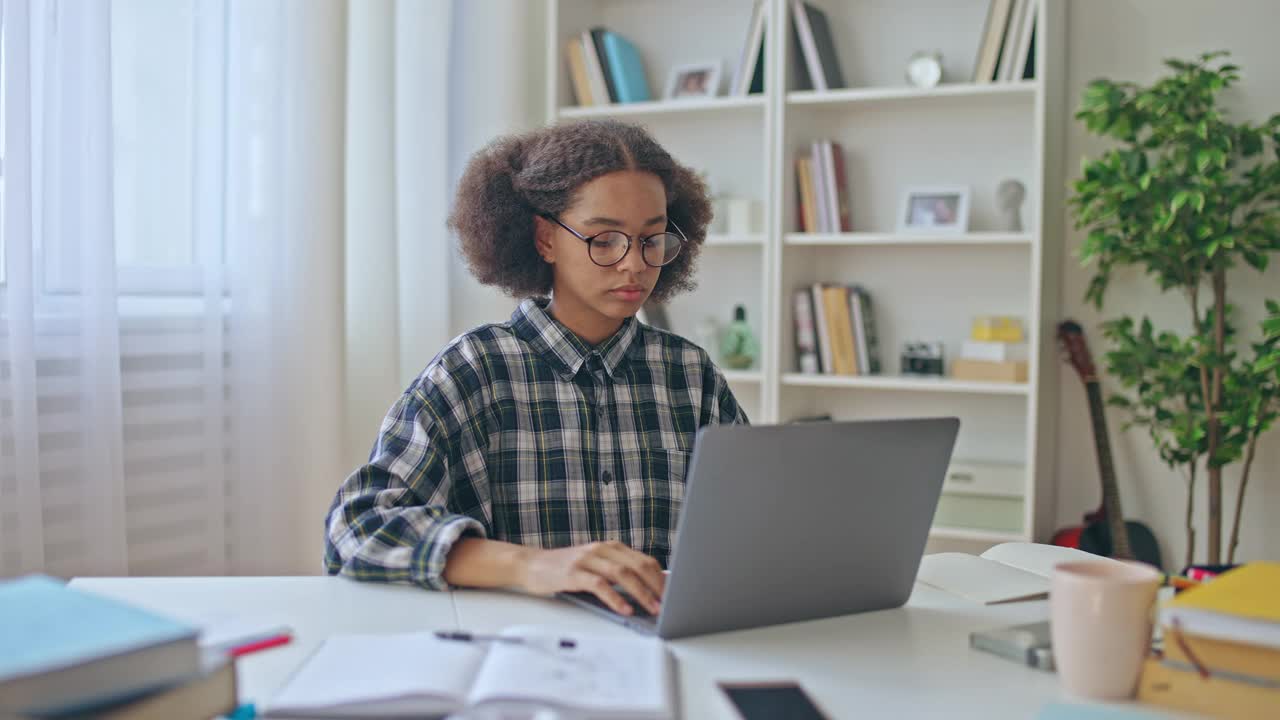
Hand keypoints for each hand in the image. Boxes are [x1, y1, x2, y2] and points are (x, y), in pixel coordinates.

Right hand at [516, 541, 664, 615]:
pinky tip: (625, 609)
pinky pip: (599, 585)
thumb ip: (618, 573)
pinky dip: (615, 598)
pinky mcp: (573, 573)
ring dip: (641, 593)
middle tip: (668, 604)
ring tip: (652, 609)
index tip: (674, 594)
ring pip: (622, 574)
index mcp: (611, 547)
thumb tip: (648, 592)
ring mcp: (587, 559)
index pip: (644, 560)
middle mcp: (601, 549)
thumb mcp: (596, 566)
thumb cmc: (567, 569)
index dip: (661, 577)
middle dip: (656, 586)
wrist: (532, 565)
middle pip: (637, 566)